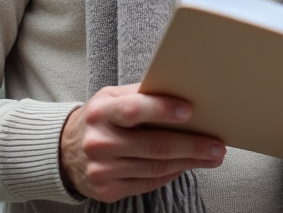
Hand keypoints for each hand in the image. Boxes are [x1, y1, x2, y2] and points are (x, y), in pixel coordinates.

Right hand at [59, 83, 225, 202]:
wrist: (65, 151)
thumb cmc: (101, 118)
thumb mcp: (112, 97)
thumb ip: (142, 94)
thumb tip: (184, 91)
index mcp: (101, 112)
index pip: (133, 109)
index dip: (162, 109)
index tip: (190, 110)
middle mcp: (99, 142)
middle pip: (154, 145)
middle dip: (192, 145)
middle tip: (217, 145)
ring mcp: (102, 170)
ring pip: (156, 168)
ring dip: (189, 162)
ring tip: (212, 156)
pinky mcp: (108, 190)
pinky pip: (149, 183)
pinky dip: (173, 174)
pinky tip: (188, 165)